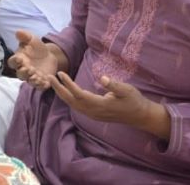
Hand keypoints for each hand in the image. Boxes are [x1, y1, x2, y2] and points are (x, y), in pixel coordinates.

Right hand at [8, 30, 61, 89]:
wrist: (49, 55)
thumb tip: (18, 32)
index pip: (12, 62)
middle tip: (29, 69)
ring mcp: (32, 77)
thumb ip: (25, 36)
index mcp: (19, 59)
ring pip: (29, 81)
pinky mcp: (41, 81)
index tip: (19, 59)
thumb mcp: (32, 39)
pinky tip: (46, 82)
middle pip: (20, 74)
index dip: (14, 62)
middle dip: (24, 73)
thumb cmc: (37, 47)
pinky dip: (42, 85)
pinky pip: (40, 86)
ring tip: (37, 77)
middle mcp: (24, 70)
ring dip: (33, 80)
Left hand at [51, 73, 170, 138]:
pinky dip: (68, 98)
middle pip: (71, 101)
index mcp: (100, 105)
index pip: (79, 94)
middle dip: (59, 89)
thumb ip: (114, 85)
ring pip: (73, 105)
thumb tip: (103, 78)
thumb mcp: (127, 90)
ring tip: (54, 82)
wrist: (140, 116)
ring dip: (62, 94)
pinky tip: (65, 91)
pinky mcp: (94, 114)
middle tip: (49, 77)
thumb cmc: (134, 100)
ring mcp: (93, 115)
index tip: (60, 74)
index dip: (68, 84)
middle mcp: (93, 112)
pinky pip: (77, 107)